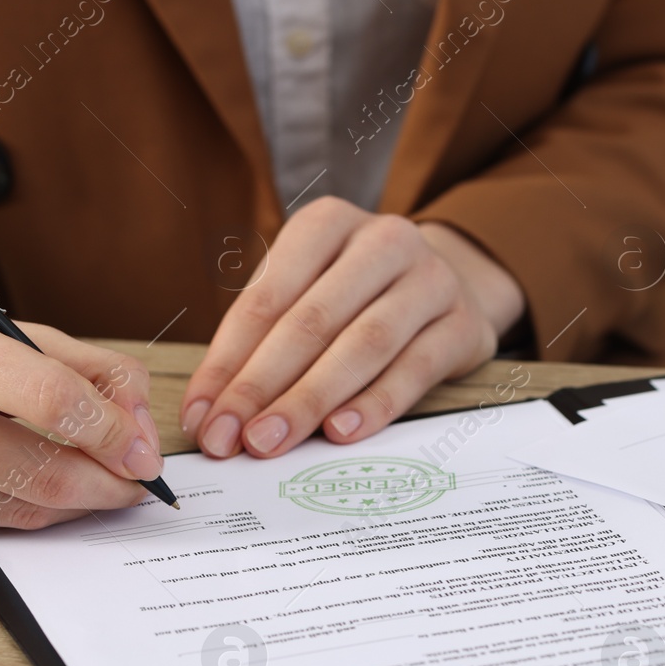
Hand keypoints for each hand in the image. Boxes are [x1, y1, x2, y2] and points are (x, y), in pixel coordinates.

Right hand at [0, 287, 162, 541]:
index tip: (145, 454)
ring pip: (11, 510)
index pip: (45, 394)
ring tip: (95, 488)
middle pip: (33, 468)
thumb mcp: (10, 331)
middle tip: (137, 485)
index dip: (108, 430)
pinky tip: (27, 491)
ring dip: (70, 506)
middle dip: (104, 485)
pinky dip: (19, 514)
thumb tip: (142, 435)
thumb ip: (92, 371)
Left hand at [179, 197, 525, 458]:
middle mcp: (382, 241)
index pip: (266, 299)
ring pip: (362, 345)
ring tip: (270, 442)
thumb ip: (264, 342)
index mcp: (327, 224)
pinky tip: (340, 432)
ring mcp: (430, 279)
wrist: (454, 284)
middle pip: (311, 322)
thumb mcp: (310, 292)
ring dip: (309, 399)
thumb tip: (213, 414)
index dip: (227, 362)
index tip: (201, 416)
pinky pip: (414, 370)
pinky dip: (375, 404)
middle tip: (229, 438)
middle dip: (260, 387)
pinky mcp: (463, 324)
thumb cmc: (359, 297)